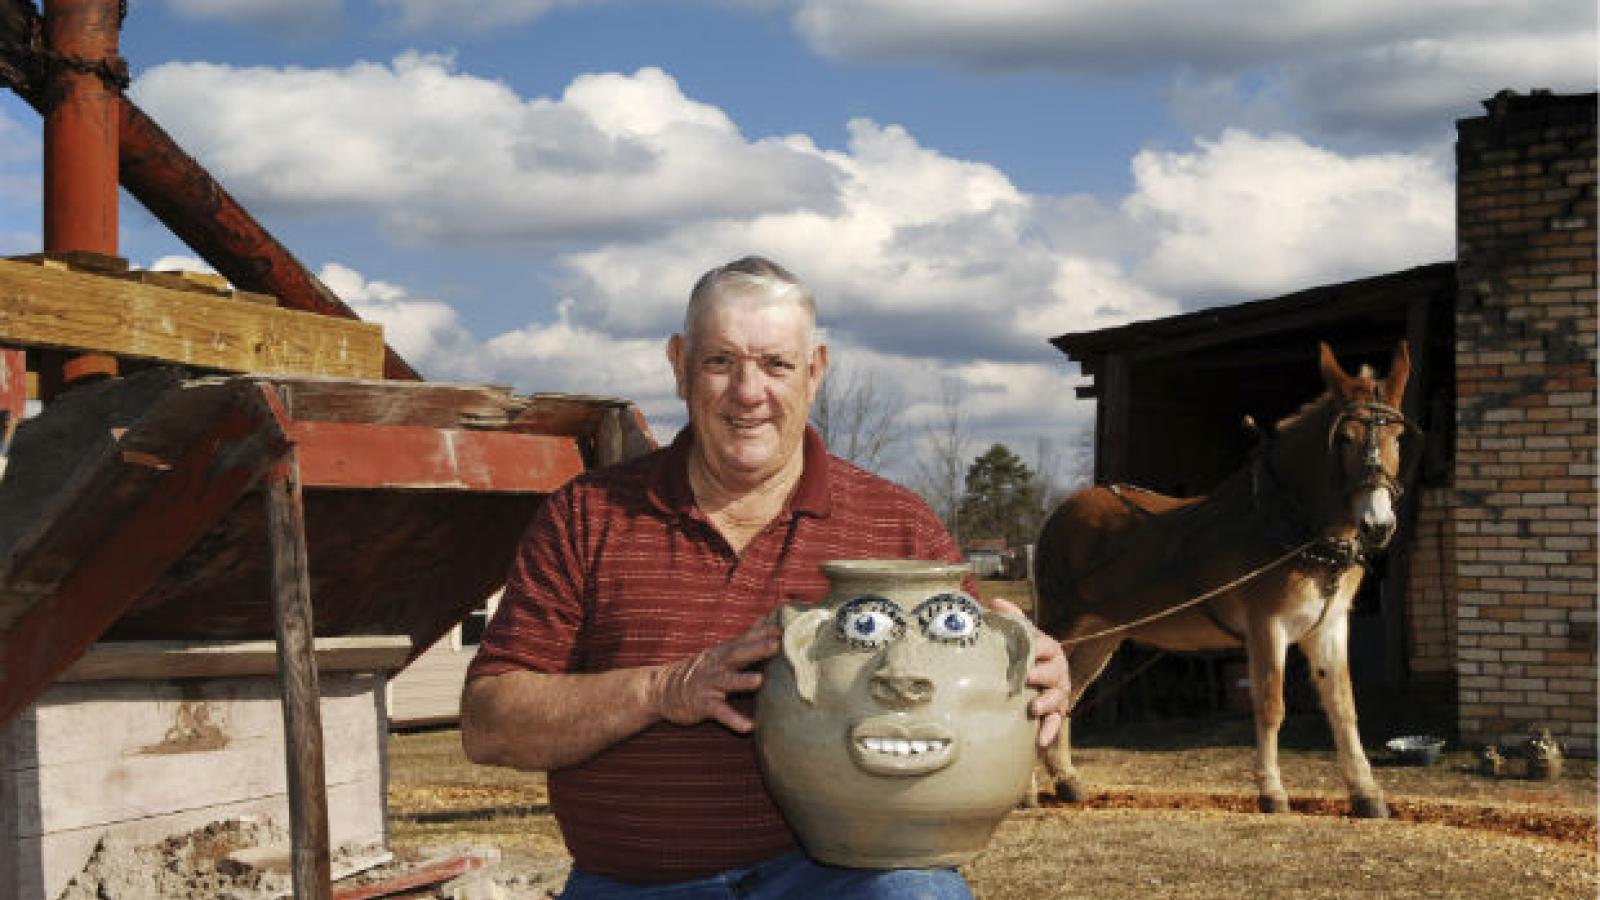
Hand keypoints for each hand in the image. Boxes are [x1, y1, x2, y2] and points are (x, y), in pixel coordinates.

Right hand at [651, 616, 781, 732]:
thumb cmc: (700, 671)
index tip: (784, 628)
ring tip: (759, 681)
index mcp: (722, 652)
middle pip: (736, 654)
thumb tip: (763, 620)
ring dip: (742, 680)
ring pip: (726, 681)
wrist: (662, 689)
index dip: (763, 633)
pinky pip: (719, 712)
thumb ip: (744, 639)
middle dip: (756, 649)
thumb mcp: (719, 652)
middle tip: (776, 645)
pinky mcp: (702, 704)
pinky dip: (733, 719)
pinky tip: (748, 726)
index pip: (745, 639)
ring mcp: (708, 684)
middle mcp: (715, 664)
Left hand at [988, 597, 1069, 748]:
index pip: (1046, 646)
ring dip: (1046, 703)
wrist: (1033, 675)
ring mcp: (1058, 693)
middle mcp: (1057, 671)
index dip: (1039, 647)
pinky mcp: (1054, 713)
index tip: (1030, 650)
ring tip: (1033, 707)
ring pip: (1057, 699)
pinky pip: (1054, 724)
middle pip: (1054, 672)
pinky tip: (1039, 743)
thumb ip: (1010, 618)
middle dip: (1042, 675)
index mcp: (1048, 649)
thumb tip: (995, 602)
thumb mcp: (1019, 634)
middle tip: (1028, 677)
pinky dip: (1048, 733)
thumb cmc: (1024, 652)